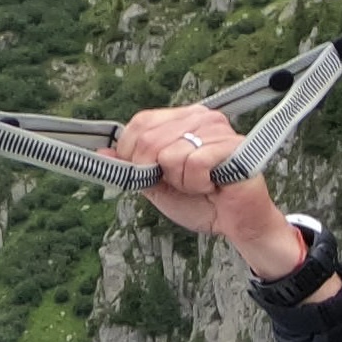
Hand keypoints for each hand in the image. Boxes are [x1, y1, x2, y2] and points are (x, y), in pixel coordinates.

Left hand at [109, 106, 305, 274]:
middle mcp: (199, 117)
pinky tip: (211, 186)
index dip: (131, 153)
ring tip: (200, 185)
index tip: (146, 174)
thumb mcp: (158, 186)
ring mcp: (217, 128)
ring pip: (170, 153)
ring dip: (181, 181)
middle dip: (156, 172)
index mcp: (181, 120)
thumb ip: (133, 169)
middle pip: (149, 138)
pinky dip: (197, 183)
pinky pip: (194, 163)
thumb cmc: (204, 203)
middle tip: (180, 183)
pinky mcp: (231, 145)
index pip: (141, 122)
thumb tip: (103, 154)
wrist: (238, 224)